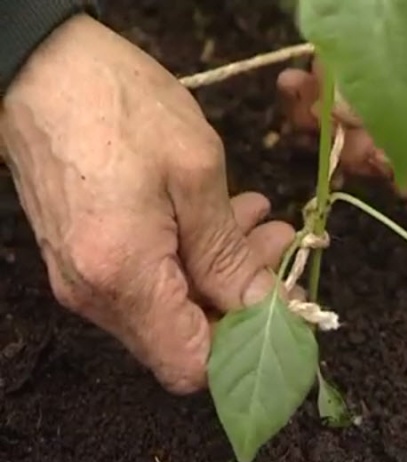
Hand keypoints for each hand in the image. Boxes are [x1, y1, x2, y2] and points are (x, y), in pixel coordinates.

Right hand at [0, 15, 293, 393]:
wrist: (42, 68)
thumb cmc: (119, 105)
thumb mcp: (195, 172)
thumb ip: (227, 252)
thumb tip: (261, 305)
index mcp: (124, 277)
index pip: (190, 364)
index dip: (244, 346)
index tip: (280, 300)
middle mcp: (96, 294)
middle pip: (185, 337)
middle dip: (241, 296)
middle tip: (279, 245)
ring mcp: (85, 278)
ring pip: (171, 306)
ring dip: (220, 269)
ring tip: (258, 219)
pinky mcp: (85, 257)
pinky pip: (148, 280)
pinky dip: (189, 256)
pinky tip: (219, 214)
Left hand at [278, 0, 406, 199]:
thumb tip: (345, 116)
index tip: (380, 157)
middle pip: (405, 160)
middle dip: (361, 148)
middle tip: (333, 116)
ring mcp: (401, 88)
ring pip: (361, 142)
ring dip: (326, 130)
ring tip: (306, 93)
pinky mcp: (363, 75)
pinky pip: (333, 112)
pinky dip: (308, 106)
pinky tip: (294, 82)